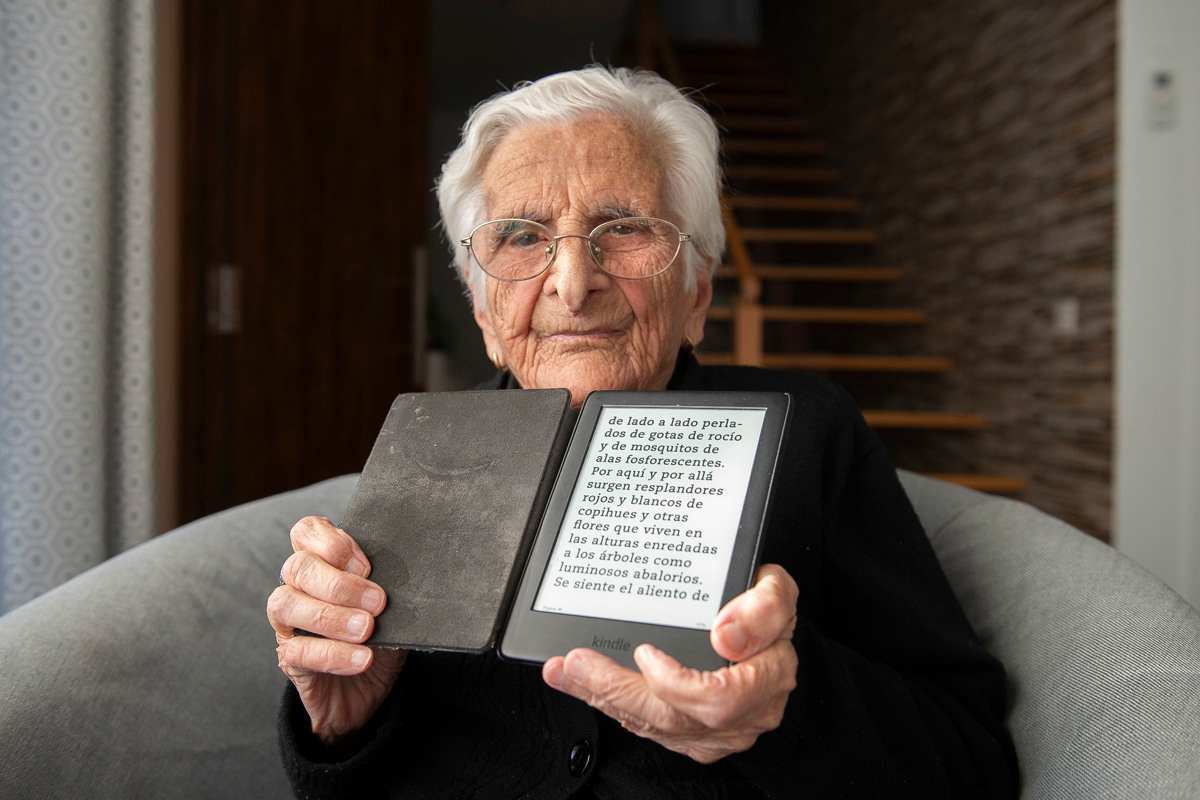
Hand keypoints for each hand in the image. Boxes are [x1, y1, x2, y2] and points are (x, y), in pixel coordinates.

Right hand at [267, 515, 405, 743]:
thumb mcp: (391, 608)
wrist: (367, 694)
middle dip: (340, 583)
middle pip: (298, 566)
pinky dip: (333, 654)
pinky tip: (362, 659)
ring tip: (367, 630)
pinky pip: (298, 649)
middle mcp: (298, 587)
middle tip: (378, 603)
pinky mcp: (289, 658)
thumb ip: (389, 587)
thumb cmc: (379, 639)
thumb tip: (410, 581)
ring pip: (286, 603)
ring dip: (331, 616)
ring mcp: (288, 623)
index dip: (333, 542)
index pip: (307, 532)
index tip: (367, 566)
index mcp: (322, 564)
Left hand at [542, 563, 798, 763]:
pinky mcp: (692, 734)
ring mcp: (717, 731)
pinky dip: (612, 704)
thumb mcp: (776, 590)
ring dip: (603, 696)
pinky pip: (648, 726)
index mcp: (767, 679)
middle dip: (617, 690)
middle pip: (672, 718)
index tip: (645, 653)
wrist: (766, 630)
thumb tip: (726, 636)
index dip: (676, 683)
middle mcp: (744, 715)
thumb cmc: (766, 610)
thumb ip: (762, 607)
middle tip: (576, 662)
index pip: (719, 699)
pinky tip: (585, 684)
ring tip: (566, 670)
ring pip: (653, 725)